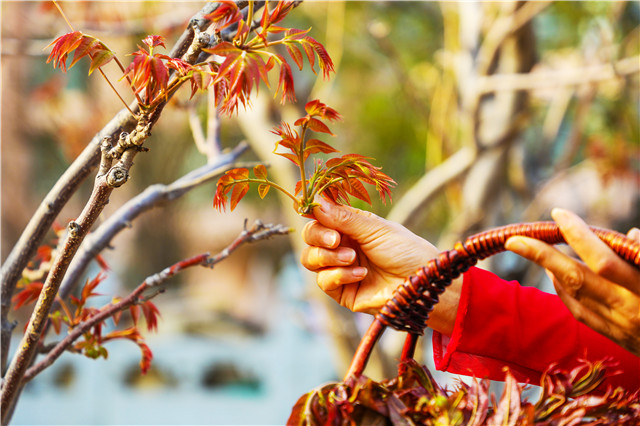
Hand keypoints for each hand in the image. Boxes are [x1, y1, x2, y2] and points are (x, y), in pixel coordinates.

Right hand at [300, 198, 460, 334]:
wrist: (420, 283)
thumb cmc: (404, 250)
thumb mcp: (374, 229)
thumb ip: (343, 218)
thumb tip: (315, 202)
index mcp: (349, 226)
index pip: (320, 217)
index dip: (314, 214)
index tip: (312, 212)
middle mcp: (342, 245)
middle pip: (310, 237)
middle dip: (319, 237)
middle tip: (336, 240)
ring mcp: (340, 268)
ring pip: (310, 259)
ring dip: (328, 257)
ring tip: (352, 258)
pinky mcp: (342, 292)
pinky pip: (324, 281)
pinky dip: (339, 275)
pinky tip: (361, 274)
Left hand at [505, 208, 639, 355]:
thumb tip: (631, 234)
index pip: (604, 258)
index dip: (579, 235)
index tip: (559, 213)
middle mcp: (629, 307)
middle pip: (575, 277)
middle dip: (541, 255)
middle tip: (514, 238)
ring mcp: (619, 325)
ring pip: (572, 294)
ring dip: (550, 269)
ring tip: (535, 247)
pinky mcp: (614, 336)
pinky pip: (579, 311)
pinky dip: (563, 290)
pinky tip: (556, 275)